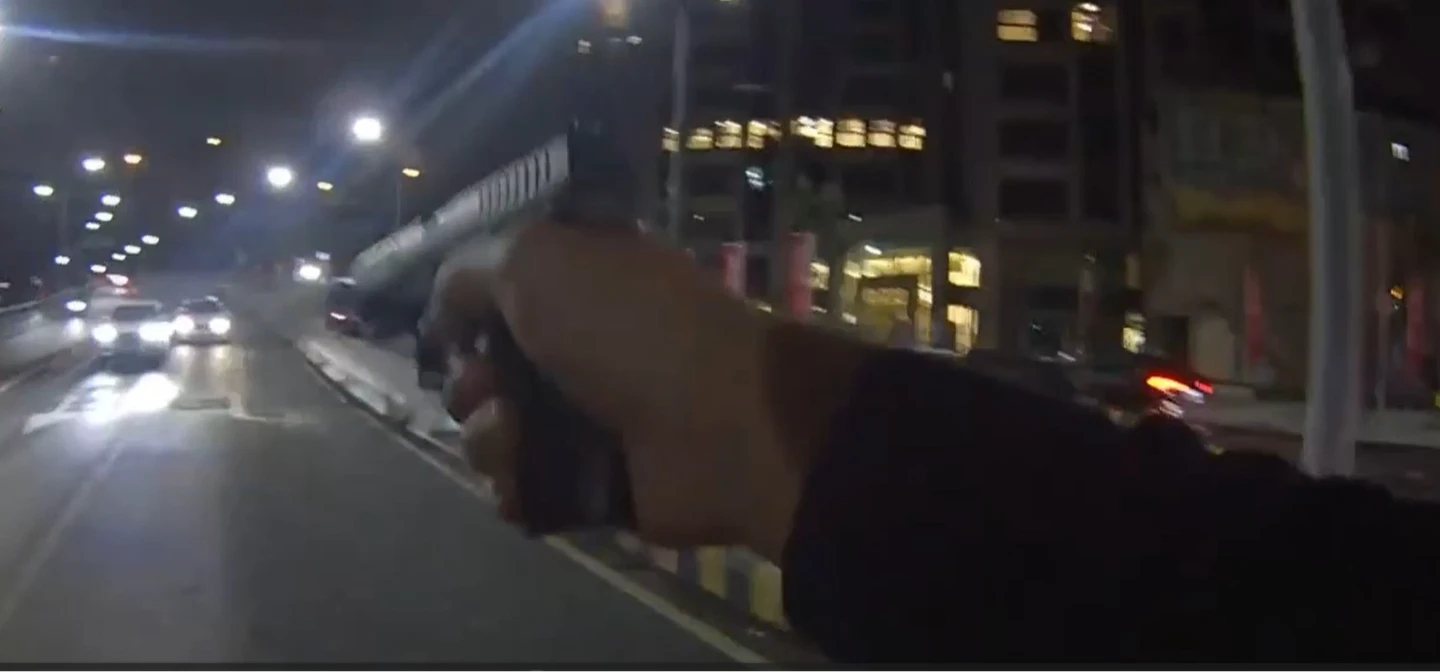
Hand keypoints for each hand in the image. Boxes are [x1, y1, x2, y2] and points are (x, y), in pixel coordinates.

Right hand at [431, 223, 803, 556]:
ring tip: (515, 434)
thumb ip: (474, 270)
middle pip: (488, 370)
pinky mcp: (596, 483)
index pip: (501, 294)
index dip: (466, 312)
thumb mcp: (539, 261)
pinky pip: (527, 489)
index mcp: (583, 281)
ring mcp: (592, 418)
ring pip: (498, 435)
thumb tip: (445, 302)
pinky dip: (518, 486)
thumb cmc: (626, 326)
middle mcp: (586, 346)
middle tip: (486, 386)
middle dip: (470, 382)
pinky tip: (530, 479)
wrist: (716, 423)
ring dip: (489, 437)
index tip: (450, 327)